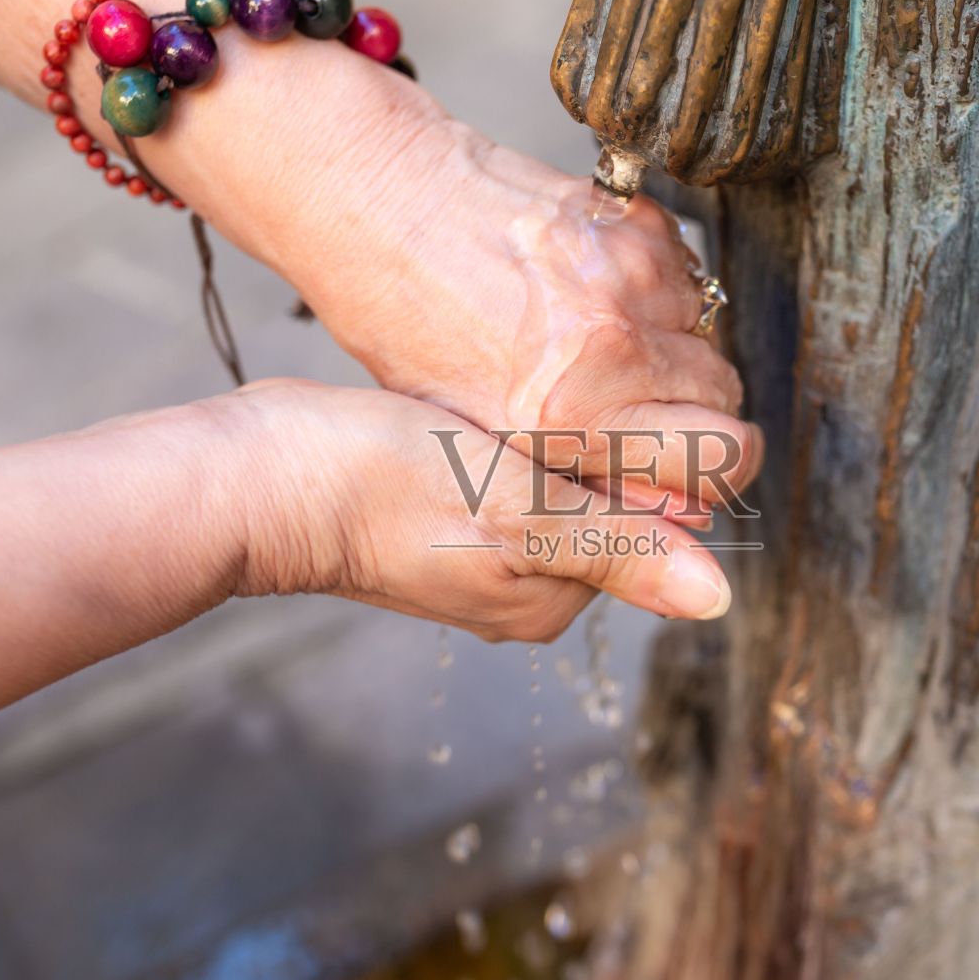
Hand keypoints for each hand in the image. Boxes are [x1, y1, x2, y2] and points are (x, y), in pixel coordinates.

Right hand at [214, 379, 732, 641]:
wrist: (260, 476)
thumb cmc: (379, 487)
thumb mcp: (515, 510)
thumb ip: (618, 546)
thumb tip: (718, 600)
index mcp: (552, 597)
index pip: (647, 527)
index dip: (647, 460)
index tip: (623, 400)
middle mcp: (526, 586)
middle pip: (606, 505)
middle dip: (602, 445)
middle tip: (569, 379)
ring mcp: (484, 554)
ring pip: (560, 482)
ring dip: (558, 434)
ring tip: (527, 380)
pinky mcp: (448, 515)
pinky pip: (513, 472)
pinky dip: (516, 435)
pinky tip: (491, 398)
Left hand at [298, 132, 762, 509]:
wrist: (387, 203)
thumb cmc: (409, 322)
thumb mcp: (476, 436)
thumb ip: (580, 476)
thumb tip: (675, 511)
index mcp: (567, 415)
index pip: (717, 460)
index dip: (713, 473)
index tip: (690, 470)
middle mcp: (613, 347)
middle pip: (728, 402)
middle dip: (700, 418)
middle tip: (647, 413)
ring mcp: (633, 278)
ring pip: (711, 340)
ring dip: (676, 355)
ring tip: (603, 348)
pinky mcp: (638, 224)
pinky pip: (687, 281)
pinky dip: (659, 299)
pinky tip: (596, 298)